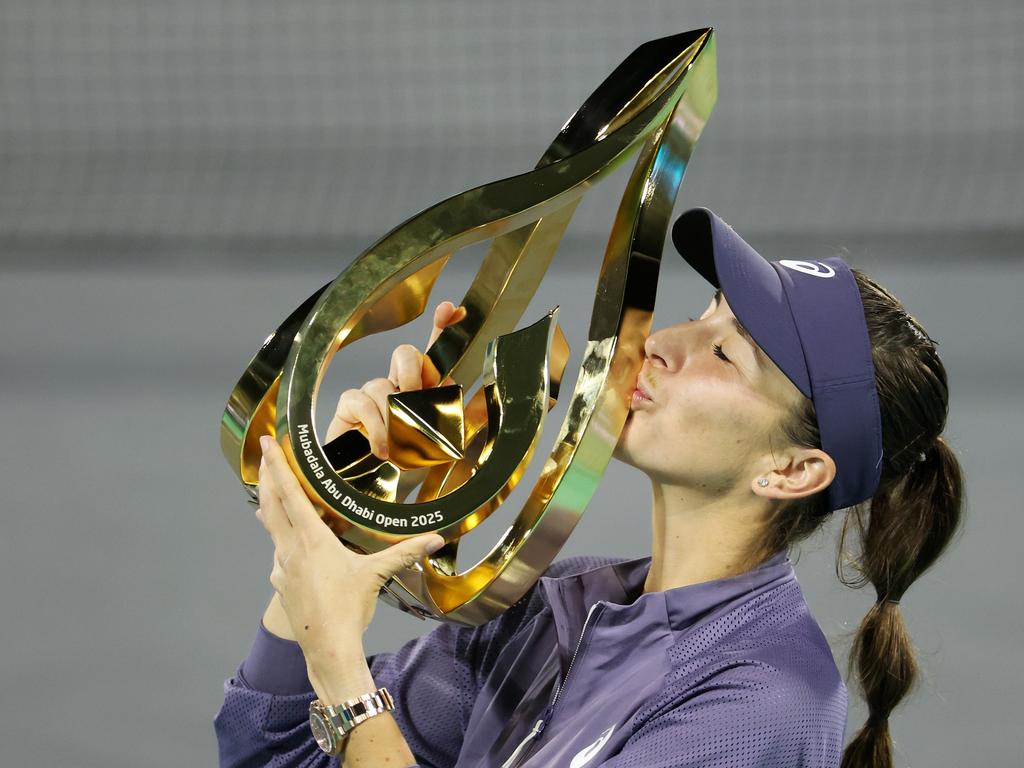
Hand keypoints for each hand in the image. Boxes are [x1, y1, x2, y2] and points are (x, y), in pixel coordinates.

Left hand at [255, 434, 445, 657]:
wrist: (326, 650)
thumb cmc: (349, 610)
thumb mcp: (377, 575)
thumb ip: (405, 552)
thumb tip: (436, 538)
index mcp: (311, 540)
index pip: (290, 493)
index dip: (278, 465)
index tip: (268, 441)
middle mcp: (290, 549)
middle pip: (271, 504)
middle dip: (267, 477)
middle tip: (265, 455)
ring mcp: (281, 567)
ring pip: (272, 528)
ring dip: (271, 506)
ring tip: (271, 492)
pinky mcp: (281, 583)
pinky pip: (278, 552)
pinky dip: (280, 537)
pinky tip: (287, 543)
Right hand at [323, 300, 468, 455]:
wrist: (372, 484)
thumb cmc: (405, 458)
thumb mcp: (438, 440)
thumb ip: (453, 417)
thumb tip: (465, 392)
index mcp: (421, 388)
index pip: (431, 353)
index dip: (441, 327)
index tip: (450, 309)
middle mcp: (396, 384)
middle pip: (405, 354)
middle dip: (412, 371)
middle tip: (415, 399)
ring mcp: (371, 392)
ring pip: (382, 384)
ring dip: (392, 416)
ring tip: (398, 444)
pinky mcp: (349, 405)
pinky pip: (362, 403)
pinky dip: (376, 428)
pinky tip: (382, 449)